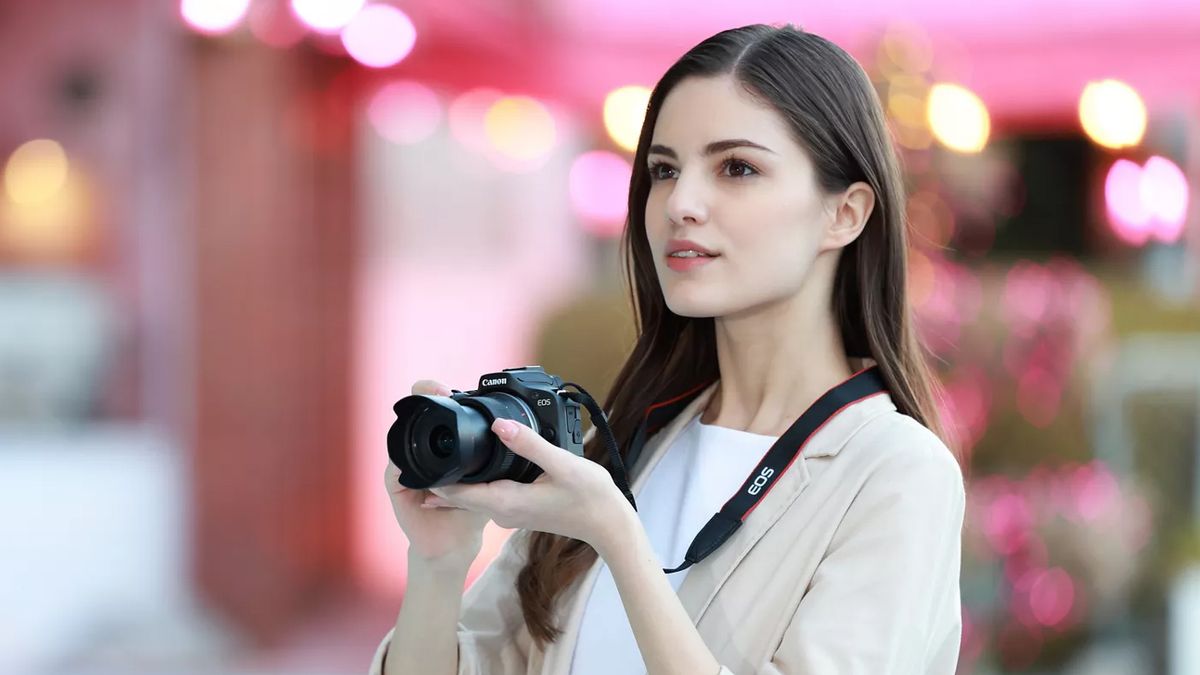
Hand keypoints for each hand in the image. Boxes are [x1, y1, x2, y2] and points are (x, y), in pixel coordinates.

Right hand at [384, 379, 490, 569]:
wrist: (454, 547)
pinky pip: (394, 473)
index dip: (436, 396)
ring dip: (409, 429)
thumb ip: (501, 459)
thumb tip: (514, 433)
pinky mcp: (398, 490)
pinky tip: (409, 458)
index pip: (436, 416)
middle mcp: (422, 456)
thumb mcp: (492, 482)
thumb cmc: (471, 515)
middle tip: (434, 389)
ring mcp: (407, 472)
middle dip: (422, 400)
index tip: (448, 387)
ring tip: (422, 413)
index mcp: (443, 451)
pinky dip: (400, 465)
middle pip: (416, 421)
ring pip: (402, 442)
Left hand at [422, 417, 633, 551]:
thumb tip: (500, 425)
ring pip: (471, 495)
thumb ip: (529, 444)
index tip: (411, 466)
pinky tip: (470, 469)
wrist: (608, 523)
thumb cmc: (589, 497)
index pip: (457, 493)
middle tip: (414, 458)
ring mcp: (510, 512)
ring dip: (454, 480)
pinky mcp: (518, 508)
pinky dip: (472, 484)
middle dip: (437, 479)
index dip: (433, 480)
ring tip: (432, 459)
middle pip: (458, 495)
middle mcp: (503, 511)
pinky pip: (486, 496)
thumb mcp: (561, 465)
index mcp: (506, 501)